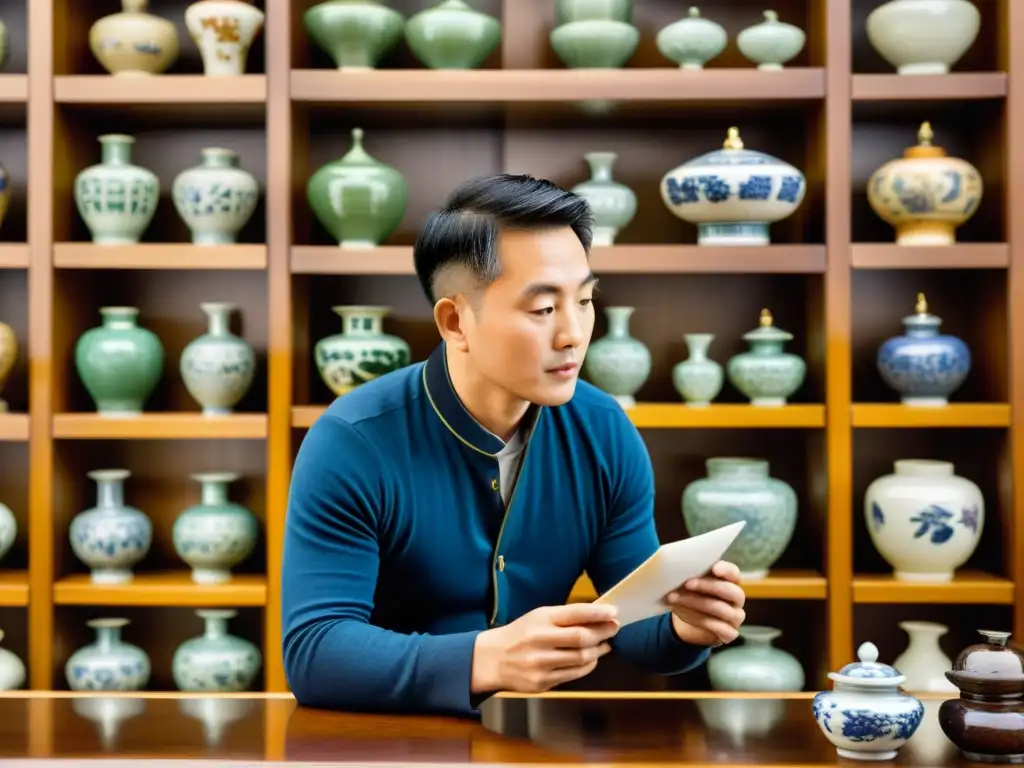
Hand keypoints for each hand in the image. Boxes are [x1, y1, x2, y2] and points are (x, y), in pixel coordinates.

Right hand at [472, 603, 619, 693]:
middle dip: (603, 632)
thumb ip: (565, 617)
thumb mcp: (538, 617)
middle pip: (580, 638)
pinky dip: (588, 666)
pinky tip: (592, 659)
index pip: (574, 613)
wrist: (492, 659)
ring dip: (598, 651)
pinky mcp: (541, 682)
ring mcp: (540, 663)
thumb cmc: (521, 634)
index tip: (614, 612)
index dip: (597, 613)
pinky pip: (573, 675)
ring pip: (580, 658)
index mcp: (539, 619)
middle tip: (614, 628)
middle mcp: (539, 640)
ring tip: (605, 644)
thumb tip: (598, 615)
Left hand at [665, 560, 745, 646]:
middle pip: (732, 591)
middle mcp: (736, 599)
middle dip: (708, 586)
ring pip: (723, 609)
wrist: (689, 623)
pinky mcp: (730, 633)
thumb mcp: (690, 583)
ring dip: (697, 603)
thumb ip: (691, 574)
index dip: (726, 570)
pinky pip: (720, 627)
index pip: (734, 573)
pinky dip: (699, 620)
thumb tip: (678, 567)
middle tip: (687, 584)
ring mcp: (736, 617)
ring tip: (675, 599)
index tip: (715, 569)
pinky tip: (682, 613)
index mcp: (730, 581)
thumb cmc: (692, 596)